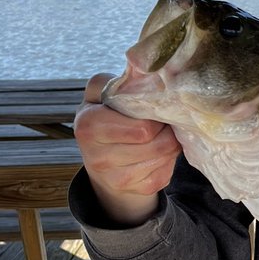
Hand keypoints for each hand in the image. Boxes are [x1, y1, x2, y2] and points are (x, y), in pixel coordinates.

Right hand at [73, 72, 181, 224]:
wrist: (102, 161)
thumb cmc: (106, 118)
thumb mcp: (99, 95)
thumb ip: (114, 82)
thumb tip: (141, 70)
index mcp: (89, 126)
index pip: (142, 127)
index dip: (154, 115)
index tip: (151, 109)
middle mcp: (98, 157)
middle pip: (158, 143)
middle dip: (166, 129)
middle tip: (161, 121)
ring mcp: (117, 178)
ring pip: (165, 156)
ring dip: (170, 143)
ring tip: (161, 134)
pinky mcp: (136, 190)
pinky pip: (166, 172)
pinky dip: (168, 160)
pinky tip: (157, 152)